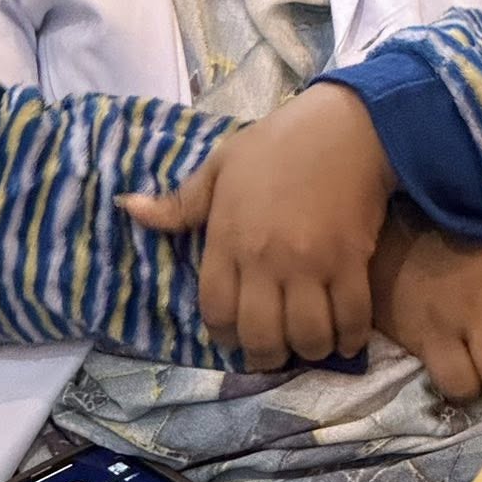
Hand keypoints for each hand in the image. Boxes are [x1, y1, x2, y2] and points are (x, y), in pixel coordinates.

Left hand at [121, 82, 394, 370]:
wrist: (343, 125)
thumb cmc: (277, 145)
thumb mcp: (219, 166)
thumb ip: (179, 202)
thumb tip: (129, 209)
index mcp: (227, 237)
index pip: (215, 310)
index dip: (224, 335)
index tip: (235, 335)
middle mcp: (264, 258)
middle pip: (260, 335)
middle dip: (265, 356)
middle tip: (273, 351)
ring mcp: (310, 263)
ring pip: (307, 335)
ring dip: (310, 350)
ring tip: (310, 343)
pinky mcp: (350, 261)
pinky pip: (352, 319)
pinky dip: (351, 338)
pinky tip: (346, 336)